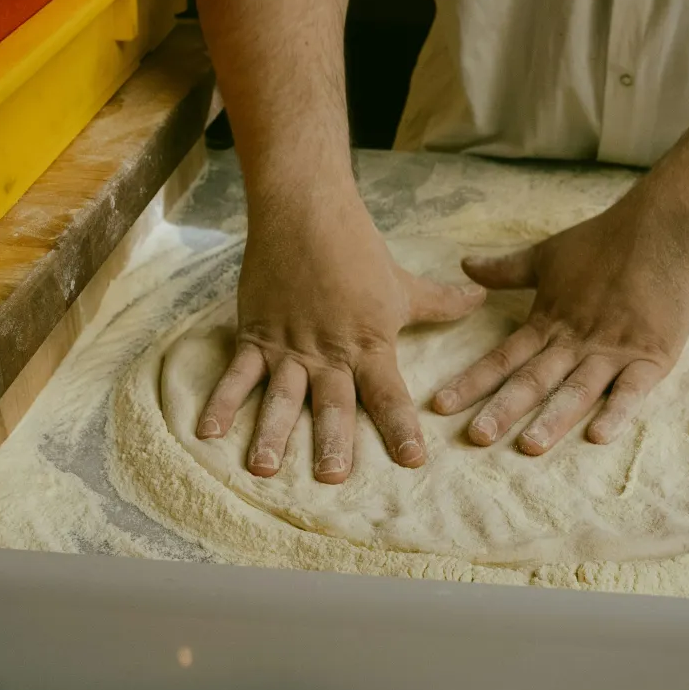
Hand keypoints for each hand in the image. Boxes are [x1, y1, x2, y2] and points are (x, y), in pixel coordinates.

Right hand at [197, 194, 485, 482]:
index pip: (389, 395)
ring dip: (272, 432)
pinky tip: (207, 433)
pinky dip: (221, 401)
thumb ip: (441, 302)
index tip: (412, 461)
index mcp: (369, 345)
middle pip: (333, 404)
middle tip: (332, 477)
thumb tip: (481, 298)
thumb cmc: (357, 249)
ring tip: (264, 468)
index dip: (400, 428)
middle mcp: (329, 354)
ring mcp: (289, 346)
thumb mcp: (404, 284)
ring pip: (281, 396)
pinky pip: (238, 373)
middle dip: (332, 442)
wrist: (306, 211)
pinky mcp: (256, 334)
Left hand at [432, 187, 688, 453]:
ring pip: (576, 390)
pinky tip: (598, 436)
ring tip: (530, 446)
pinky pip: (631, 390)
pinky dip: (616, 412)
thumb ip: (507, 270)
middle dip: (503, 409)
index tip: (440, 406)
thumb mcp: (549, 255)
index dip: (471, 382)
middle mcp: (575, 341)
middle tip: (477, 436)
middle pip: (534, 380)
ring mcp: (613, 351)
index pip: (503, 358)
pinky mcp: (651, 356)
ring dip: (552, 419)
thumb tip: (465, 265)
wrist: (666, 226)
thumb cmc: (606, 240)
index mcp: (549, 322)